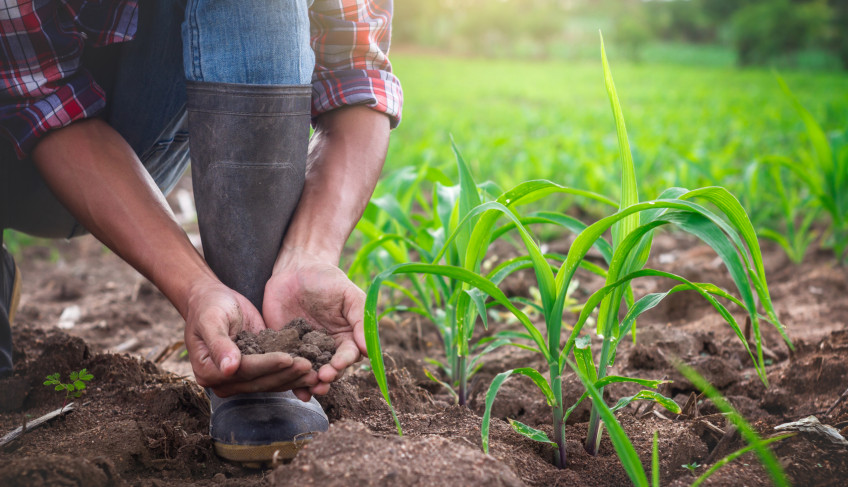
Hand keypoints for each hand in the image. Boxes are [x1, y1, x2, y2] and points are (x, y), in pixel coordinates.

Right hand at [184, 279, 316, 396]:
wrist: (212, 300)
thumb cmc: (209, 306)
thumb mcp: (211, 320)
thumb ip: (219, 343)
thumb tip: (229, 368)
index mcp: (208, 371)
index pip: (244, 371)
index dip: (266, 365)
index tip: (288, 358)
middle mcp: (224, 381)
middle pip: (259, 381)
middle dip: (285, 374)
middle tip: (309, 366)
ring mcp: (240, 379)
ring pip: (270, 382)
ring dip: (293, 378)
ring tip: (314, 371)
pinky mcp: (255, 371)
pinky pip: (274, 376)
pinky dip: (292, 373)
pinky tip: (310, 370)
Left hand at [263, 250, 367, 396]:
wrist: (295, 269)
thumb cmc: (327, 278)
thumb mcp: (348, 294)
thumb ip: (360, 318)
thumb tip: (367, 348)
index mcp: (346, 336)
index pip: (349, 355)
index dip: (344, 362)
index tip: (337, 365)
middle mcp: (328, 348)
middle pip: (331, 370)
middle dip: (328, 377)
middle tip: (322, 380)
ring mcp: (306, 350)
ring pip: (311, 373)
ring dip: (311, 384)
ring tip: (308, 389)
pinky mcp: (285, 349)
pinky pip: (288, 367)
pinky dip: (290, 380)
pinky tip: (293, 390)